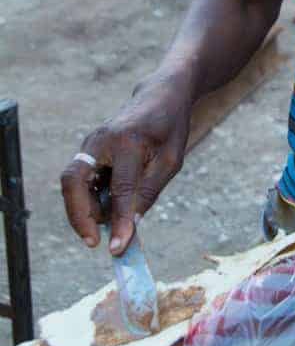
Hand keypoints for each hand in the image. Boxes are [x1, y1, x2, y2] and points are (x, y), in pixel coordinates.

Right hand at [61, 80, 191, 255]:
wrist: (160, 96)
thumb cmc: (170, 129)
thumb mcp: (171, 161)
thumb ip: (148, 193)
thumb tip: (128, 229)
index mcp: (129, 141)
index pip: (120, 189)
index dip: (119, 221)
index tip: (118, 249)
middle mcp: (101, 140)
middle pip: (73, 181)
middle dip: (78, 216)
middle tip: (94, 242)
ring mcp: (90, 142)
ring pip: (72, 183)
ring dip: (83, 209)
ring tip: (109, 224)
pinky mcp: (87, 149)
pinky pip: (80, 179)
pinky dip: (88, 199)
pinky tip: (107, 209)